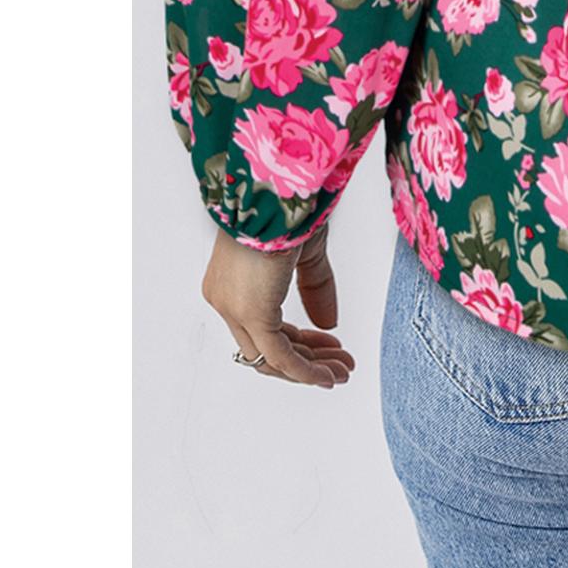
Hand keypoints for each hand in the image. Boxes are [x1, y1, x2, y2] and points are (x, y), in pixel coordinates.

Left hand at [201, 223, 355, 388]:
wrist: (278, 190)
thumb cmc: (288, 208)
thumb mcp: (306, 254)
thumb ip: (315, 289)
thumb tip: (329, 324)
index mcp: (232, 283)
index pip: (263, 327)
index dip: (299, 341)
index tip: (329, 342)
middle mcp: (225, 300)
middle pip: (265, 348)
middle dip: (308, 359)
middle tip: (340, 365)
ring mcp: (234, 309)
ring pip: (271, 358)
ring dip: (310, 369)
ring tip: (342, 372)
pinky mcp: (252, 313)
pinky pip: (279, 356)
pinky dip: (304, 371)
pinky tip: (327, 377)